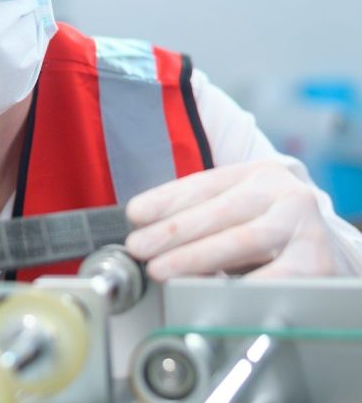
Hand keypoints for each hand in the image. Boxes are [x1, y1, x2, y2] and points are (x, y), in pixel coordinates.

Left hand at [124, 160, 339, 279]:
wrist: (330, 253)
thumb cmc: (272, 233)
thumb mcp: (238, 212)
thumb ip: (200, 216)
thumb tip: (149, 230)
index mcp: (259, 174)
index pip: (204, 184)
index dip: (165, 199)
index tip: (135, 214)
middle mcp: (285, 192)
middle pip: (218, 210)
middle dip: (172, 231)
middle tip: (140, 246)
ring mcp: (305, 226)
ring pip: (240, 239)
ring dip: (193, 257)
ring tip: (161, 268)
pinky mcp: (318, 263)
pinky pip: (270, 277)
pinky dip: (235, 285)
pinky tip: (208, 290)